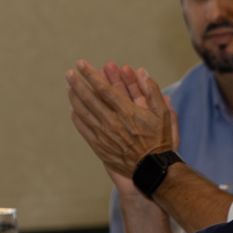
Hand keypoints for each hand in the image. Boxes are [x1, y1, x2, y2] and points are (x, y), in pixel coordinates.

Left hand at [65, 59, 175, 176]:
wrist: (152, 168)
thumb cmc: (159, 140)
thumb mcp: (163, 114)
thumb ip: (153, 92)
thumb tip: (143, 73)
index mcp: (127, 111)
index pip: (103, 88)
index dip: (90, 74)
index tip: (81, 64)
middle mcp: (112, 122)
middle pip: (89, 98)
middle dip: (77, 83)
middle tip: (69, 73)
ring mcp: (103, 135)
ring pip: (83, 112)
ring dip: (74, 98)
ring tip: (69, 87)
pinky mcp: (99, 146)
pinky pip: (83, 129)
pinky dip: (77, 117)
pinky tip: (73, 109)